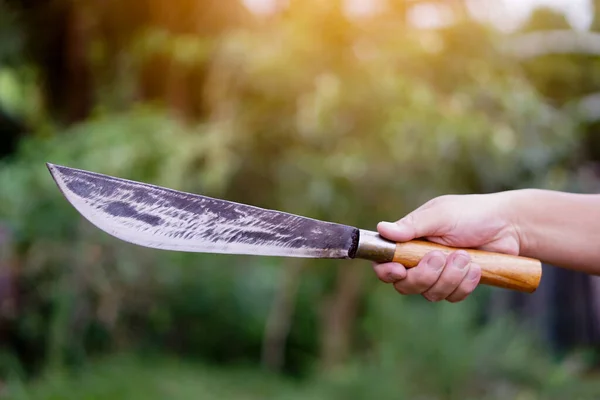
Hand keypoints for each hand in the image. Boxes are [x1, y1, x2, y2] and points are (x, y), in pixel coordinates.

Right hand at [372, 192, 521, 302]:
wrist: (509, 226)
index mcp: (408, 241)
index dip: (386, 271)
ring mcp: (438, 275)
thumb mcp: (441, 215)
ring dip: (449, 277)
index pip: (385, 262)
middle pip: (405, 285)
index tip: (399, 269)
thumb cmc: (472, 214)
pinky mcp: (457, 285)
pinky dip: (464, 284)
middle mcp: (418, 260)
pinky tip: (476, 268)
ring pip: (430, 294)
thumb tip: (381, 229)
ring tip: (465, 256)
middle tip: (440, 256)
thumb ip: (412, 226)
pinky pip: (452, 297)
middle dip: (424, 275)